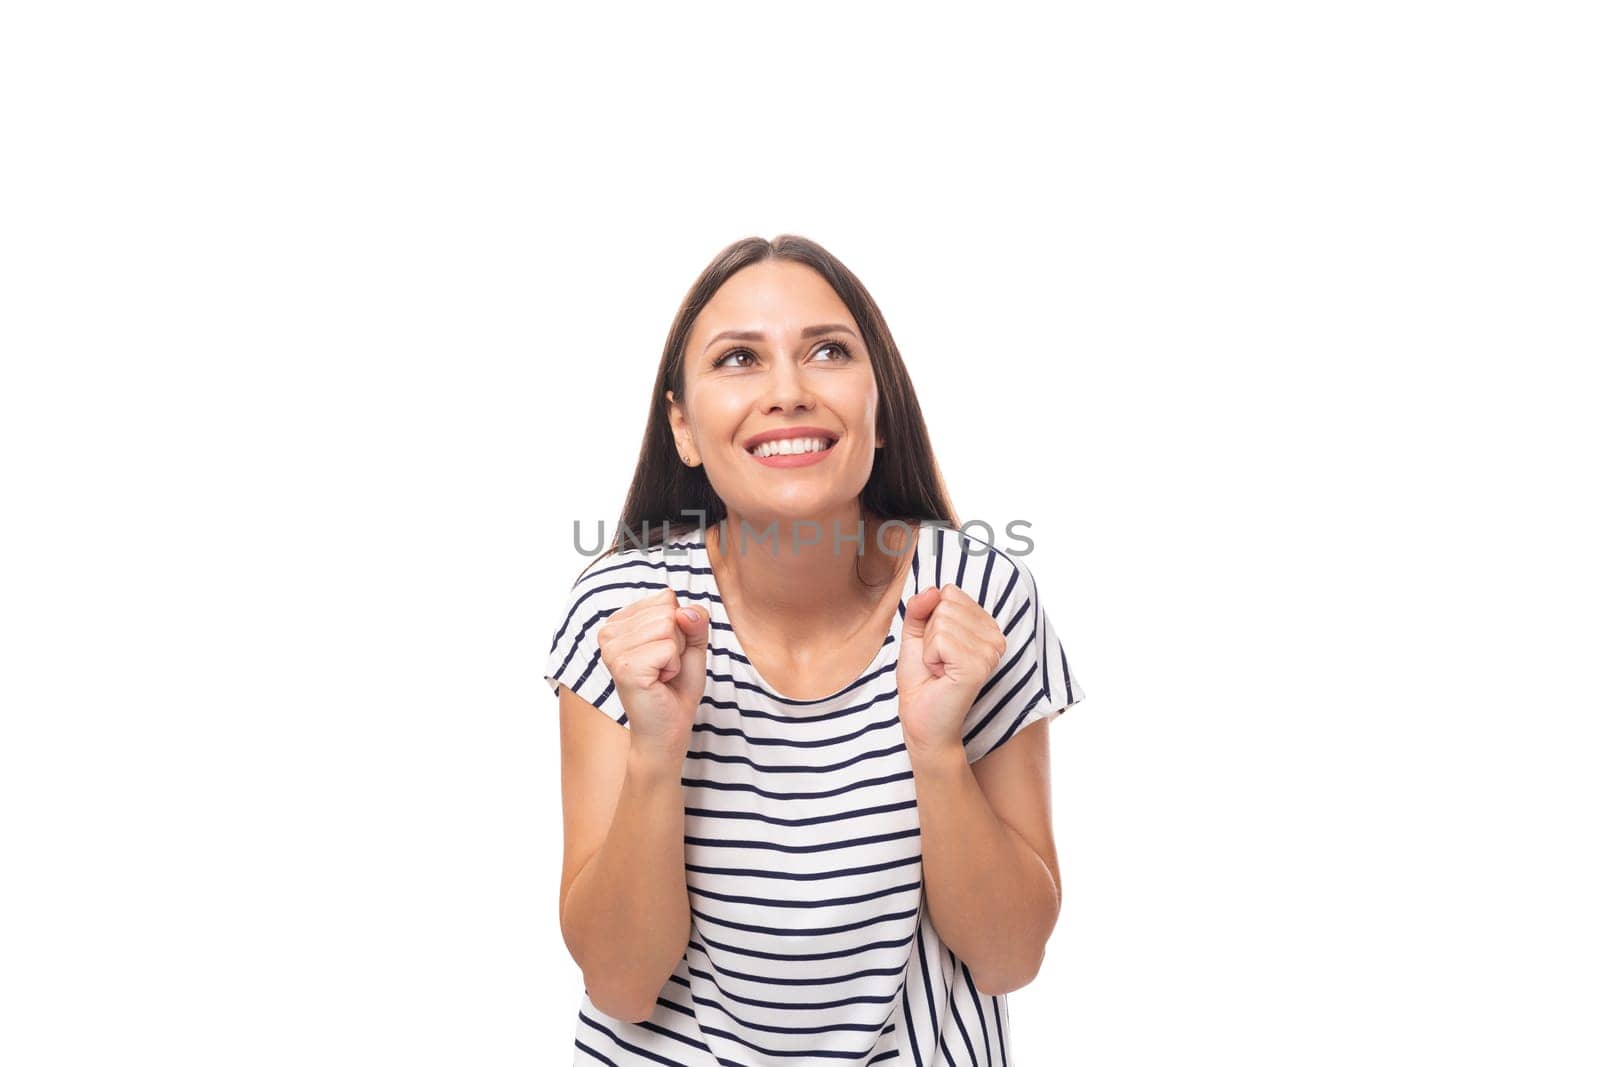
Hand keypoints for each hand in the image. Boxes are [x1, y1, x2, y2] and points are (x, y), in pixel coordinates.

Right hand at [596, 588, 709, 758]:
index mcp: (619, 621)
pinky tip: (659, 681)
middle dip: (679, 641)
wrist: (668, 729)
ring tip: (662, 674)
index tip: (666, 653)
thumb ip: (694, 620)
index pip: (665, 598)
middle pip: (668, 610)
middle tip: (665, 667)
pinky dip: (673, 666)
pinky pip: (668, 647)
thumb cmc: (676, 687)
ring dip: (676, 655)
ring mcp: (613, 649)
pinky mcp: (625, 666)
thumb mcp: (692, 645)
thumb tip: (684, 610)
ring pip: (669, 625)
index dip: (679, 627)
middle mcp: (608, 631)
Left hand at [896, 584, 1006, 759]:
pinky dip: (930, 657)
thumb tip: (932, 589)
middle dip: (929, 633)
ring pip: (941, 621)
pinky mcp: (978, 665)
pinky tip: (941, 675)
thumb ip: (921, 609)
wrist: (920, 719)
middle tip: (937, 661)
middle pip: (945, 604)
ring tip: (939, 669)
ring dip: (929, 648)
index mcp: (986, 626)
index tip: (937, 647)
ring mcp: (990, 651)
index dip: (932, 619)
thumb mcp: (916, 635)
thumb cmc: (921, 681)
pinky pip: (940, 639)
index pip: (950, 593)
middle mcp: (995, 636)